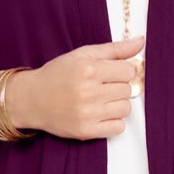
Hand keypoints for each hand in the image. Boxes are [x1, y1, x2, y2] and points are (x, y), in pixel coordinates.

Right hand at [6, 36, 144, 140]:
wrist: (32, 99)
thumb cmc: (58, 74)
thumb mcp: (83, 55)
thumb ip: (114, 49)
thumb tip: (141, 42)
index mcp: (88, 69)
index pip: (129, 71)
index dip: (122, 71)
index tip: (111, 73)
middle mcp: (88, 92)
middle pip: (127, 90)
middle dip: (118, 87)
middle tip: (102, 87)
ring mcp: (87, 113)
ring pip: (125, 109)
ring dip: (117, 105)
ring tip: (101, 100)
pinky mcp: (86, 131)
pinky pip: (118, 127)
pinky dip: (113, 122)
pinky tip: (100, 114)